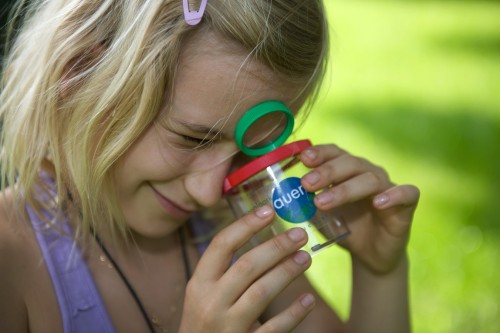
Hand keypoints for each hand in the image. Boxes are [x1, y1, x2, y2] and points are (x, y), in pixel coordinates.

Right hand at [178, 206, 315, 332]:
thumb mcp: (202, 294)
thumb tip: (257, 233)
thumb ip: (223, 271)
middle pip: (247, 265)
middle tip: (300, 234)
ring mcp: (228, 326)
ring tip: (306, 257)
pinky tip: (308, 299)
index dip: (246, 225)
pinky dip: (294, 313)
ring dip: (287, 271)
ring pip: (262, 292)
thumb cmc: (204, 322)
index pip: (221, 245)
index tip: (269, 210)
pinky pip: (275, 328)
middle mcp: (211, 303)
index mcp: (199, 284)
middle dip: (277, 246)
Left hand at [300, 144, 419, 274]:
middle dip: (326, 171)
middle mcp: (368, 173)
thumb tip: (281, 196)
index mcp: (347, 170)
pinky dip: (394, 195)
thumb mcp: (320, 215)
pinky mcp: (406, 205)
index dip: (320, 153)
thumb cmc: (344, 228)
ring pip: (370, 179)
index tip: (303, 159)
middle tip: (306, 183)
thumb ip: (304, 203)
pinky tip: (379, 202)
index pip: (334, 153)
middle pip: (349, 163)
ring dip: (345, 189)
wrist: (371, 255)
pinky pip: (407, 193)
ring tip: (322, 201)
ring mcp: (388, 187)